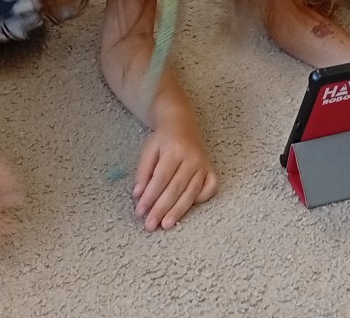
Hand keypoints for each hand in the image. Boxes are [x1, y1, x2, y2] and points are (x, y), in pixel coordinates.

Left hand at [134, 115, 216, 231]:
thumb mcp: (148, 150)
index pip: (161, 178)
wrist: (182, 123)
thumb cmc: (163, 139)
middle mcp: (192, 158)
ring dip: (178, 211)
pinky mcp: (210, 170)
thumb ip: (143, 172)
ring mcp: (203, 164)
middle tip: (150, 225)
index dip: (150, 196)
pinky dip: (201, 199)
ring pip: (191, 192)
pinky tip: (189, 209)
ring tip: (166, 225)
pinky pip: (210, 188)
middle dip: (161, 209)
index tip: (140, 211)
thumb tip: (138, 195)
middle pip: (175, 188)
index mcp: (174, 150)